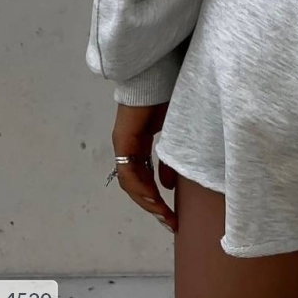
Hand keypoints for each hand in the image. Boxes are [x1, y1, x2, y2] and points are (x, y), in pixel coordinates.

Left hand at [111, 102, 178, 233]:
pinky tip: (154, 197)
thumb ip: (170, 158)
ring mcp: (123, 144)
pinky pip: (128, 172)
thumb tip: (169, 186)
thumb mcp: (174, 134)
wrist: (157, 76)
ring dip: (147, 201)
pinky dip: (140, 187)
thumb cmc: (169, 97)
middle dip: (153, 206)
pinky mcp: (123, 141)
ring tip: (163, 215)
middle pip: (136, 185)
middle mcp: (128, 147)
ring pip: (131, 182)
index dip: (156, 196)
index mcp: (140, 143)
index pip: (144, 177)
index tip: (171, 213)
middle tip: (169, 222)